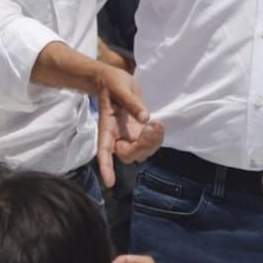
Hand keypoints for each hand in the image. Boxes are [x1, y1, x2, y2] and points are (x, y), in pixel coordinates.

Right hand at [94, 64, 159, 187]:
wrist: (115, 80)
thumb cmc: (113, 84)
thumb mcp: (121, 88)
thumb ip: (132, 103)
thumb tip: (145, 118)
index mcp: (107, 128)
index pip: (104, 151)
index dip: (106, 167)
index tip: (109, 182)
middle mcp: (117, 136)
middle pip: (128, 155)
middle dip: (143, 146)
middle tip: (152, 125)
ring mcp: (129, 135)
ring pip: (141, 152)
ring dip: (153, 142)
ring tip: (157, 123)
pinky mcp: (139, 132)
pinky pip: (149, 143)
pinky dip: (157, 137)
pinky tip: (157, 124)